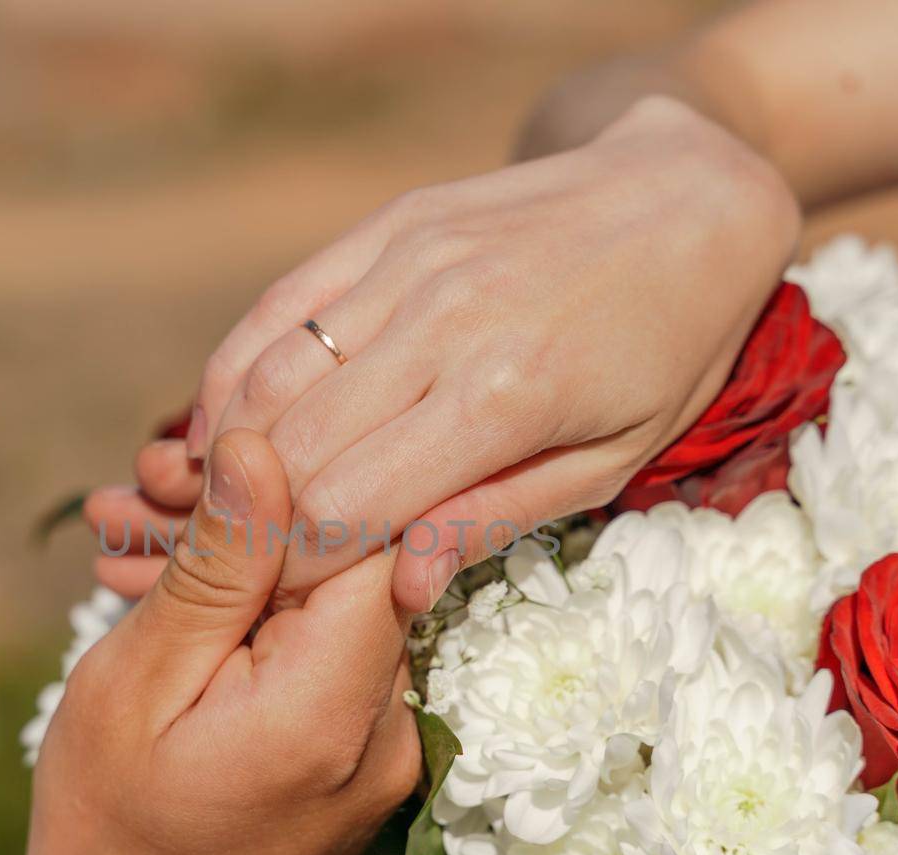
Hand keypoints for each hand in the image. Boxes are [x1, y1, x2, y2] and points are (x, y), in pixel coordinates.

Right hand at [4, 431, 419, 854]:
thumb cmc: (109, 828)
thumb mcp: (136, 683)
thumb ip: (216, 566)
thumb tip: (266, 445)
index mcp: (330, 710)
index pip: (379, 531)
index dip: (300, 475)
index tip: (206, 463)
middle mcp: (391, 725)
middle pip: (365, 557)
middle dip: (265, 509)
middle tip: (152, 491)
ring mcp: (394, 740)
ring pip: (348, 593)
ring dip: (258, 557)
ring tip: (147, 540)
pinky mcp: (376, 745)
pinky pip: (338, 644)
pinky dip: (270, 610)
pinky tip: (187, 595)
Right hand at [87, 96, 797, 612]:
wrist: (685, 196)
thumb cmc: (665, 351)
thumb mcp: (612, 462)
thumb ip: (492, 521)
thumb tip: (392, 590)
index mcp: (506, 400)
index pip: (346, 510)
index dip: (292, 574)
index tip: (273, 615)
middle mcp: (442, 324)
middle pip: (289, 452)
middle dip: (244, 529)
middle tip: (226, 576)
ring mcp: (406, 263)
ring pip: (265, 379)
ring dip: (223, 459)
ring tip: (213, 516)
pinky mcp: (384, 227)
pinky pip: (278, 310)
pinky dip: (232, 377)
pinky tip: (219, 431)